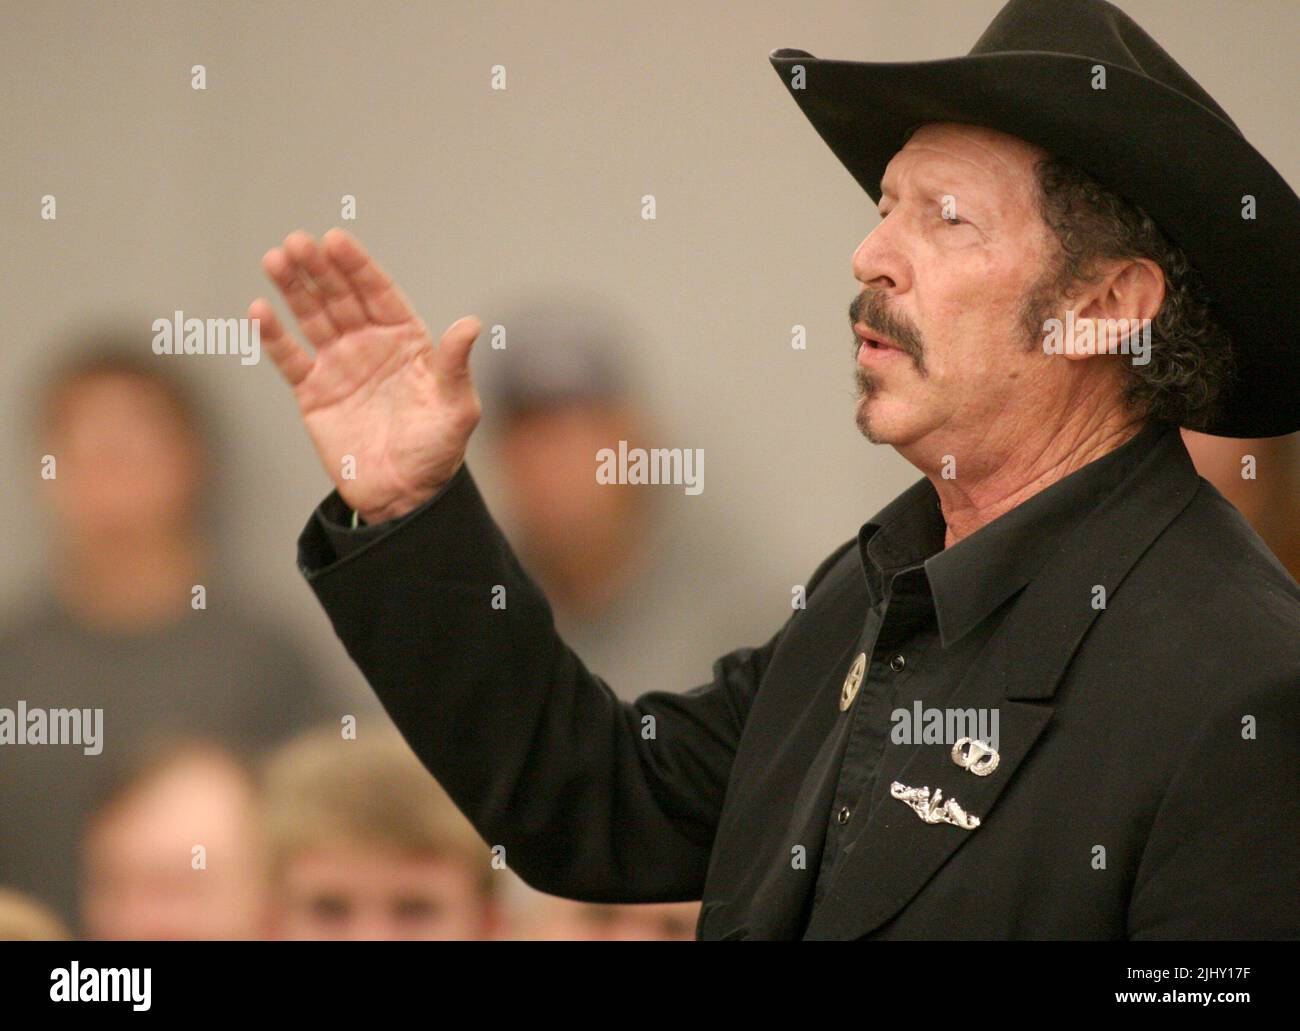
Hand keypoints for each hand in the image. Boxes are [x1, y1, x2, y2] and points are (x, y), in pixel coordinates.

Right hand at [251, 228, 481, 523]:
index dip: (357, 267)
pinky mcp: (313, 393)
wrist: (404, 496)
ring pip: (312, 317)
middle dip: (320, 268)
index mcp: (407, 341)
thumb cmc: (437, 452)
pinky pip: (289, 357)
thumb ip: (455, 364)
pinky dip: (274, 335)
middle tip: (298, 242)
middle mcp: (371, 346)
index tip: (336, 240)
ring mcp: (339, 366)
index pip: (379, 293)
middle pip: (341, 297)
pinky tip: (260, 310)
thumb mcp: (455, 407)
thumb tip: (471, 323)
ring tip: (275, 260)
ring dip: (293, 289)